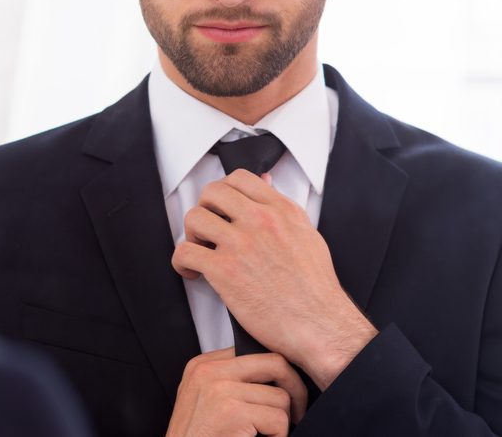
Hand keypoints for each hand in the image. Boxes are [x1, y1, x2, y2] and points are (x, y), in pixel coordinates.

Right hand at [166, 348, 306, 436]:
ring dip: (282, 422)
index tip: (285, 391)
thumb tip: (271, 376)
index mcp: (203, 365)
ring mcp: (220, 389)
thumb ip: (229, 381)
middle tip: (298, 412)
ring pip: (281, 397)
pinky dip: (278, 436)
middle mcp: (209, 371)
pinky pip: (277, 420)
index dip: (278, 374)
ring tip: (266, 434)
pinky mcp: (231, 412)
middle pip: (275, 363)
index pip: (255, 352)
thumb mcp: (205, 399)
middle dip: (295, 388)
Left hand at [172, 170, 377, 389]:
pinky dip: (181, 262)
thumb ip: (283, 210)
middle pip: (212, 192)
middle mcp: (260, 221)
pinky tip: (192, 272)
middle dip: (204, 209)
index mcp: (281, 210)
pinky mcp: (225, 270)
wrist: (319, 323)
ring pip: (194, 218)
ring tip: (200, 251)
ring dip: (191, 235)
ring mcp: (241, 244)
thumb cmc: (315, 288)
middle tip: (208, 229)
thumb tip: (266, 184)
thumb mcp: (307, 235)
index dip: (224, 190)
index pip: (239, 178)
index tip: (221, 207)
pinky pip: (185, 252)